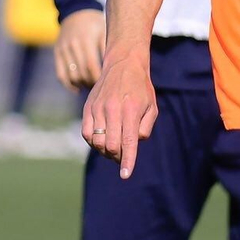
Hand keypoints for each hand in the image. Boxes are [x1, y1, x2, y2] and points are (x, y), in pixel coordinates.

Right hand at [53, 9, 105, 91]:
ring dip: (82, 85)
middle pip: (81, 73)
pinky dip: (68, 84)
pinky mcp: (57, 53)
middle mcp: (72, 45)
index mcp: (86, 39)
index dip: (99, 78)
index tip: (108, 84)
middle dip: (92, 84)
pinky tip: (78, 89)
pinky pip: (60, 74)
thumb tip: (116, 71)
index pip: (91, 66)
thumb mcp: (105, 32)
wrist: (77, 12)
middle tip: (102, 88)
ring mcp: (63, 49)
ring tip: (92, 87)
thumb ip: (108, 50)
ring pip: (71, 76)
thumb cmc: (97, 25)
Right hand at [81, 48, 157, 177]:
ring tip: (114, 149)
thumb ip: (145, 128)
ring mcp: (97, 108)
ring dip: (105, 151)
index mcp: (131, 110)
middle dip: (117, 157)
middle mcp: (112, 109)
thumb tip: (134, 144)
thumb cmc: (141, 89)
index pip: (129, 142)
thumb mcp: (152, 107)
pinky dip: (94, 142)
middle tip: (123, 158)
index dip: (127, 161)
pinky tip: (102, 141)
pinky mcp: (87, 108)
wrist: (123, 65)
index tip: (125, 175)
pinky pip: (87, 133)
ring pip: (97, 141)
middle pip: (111, 145)